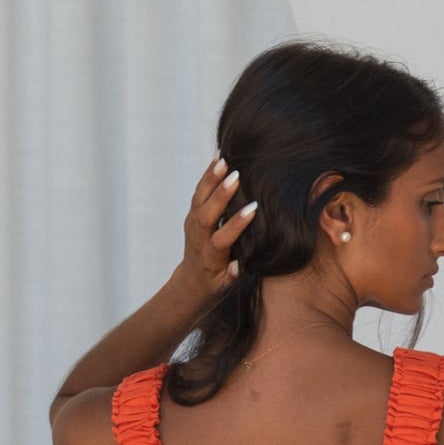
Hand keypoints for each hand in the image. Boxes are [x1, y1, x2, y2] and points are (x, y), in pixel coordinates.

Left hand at [178, 153, 258, 303]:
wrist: (191, 279)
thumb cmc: (214, 282)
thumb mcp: (225, 286)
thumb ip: (232, 274)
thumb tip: (240, 265)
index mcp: (209, 257)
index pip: (221, 239)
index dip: (235, 224)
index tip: (252, 209)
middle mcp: (198, 238)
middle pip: (206, 213)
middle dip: (221, 194)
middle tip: (235, 176)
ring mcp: (192, 223)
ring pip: (200, 198)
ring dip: (211, 178)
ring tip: (224, 159)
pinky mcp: (192, 213)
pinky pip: (199, 191)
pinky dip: (208, 174)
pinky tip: (218, 158)